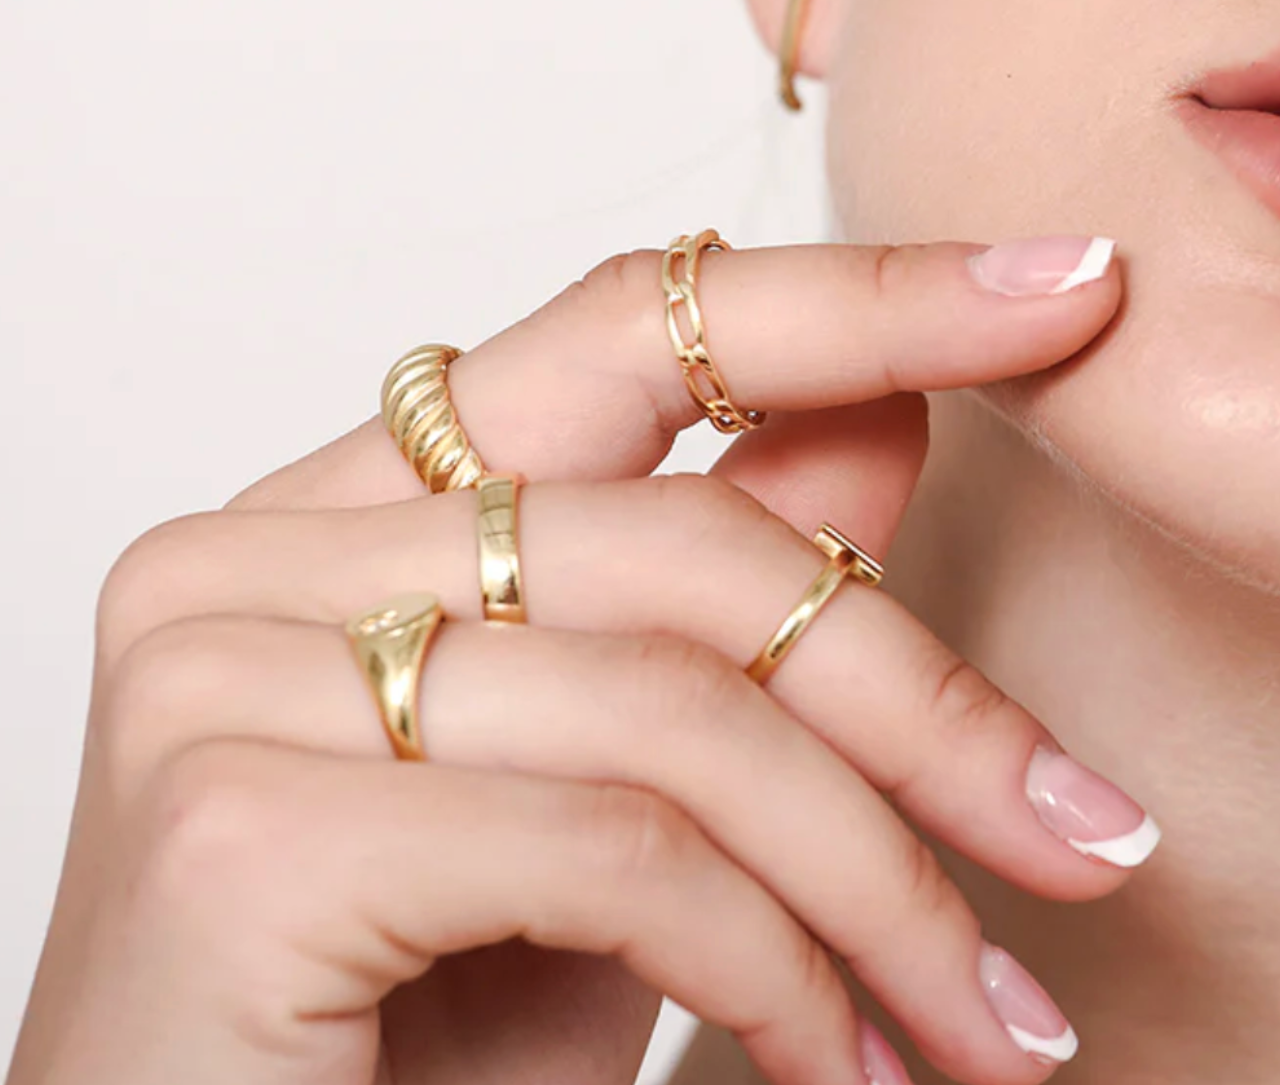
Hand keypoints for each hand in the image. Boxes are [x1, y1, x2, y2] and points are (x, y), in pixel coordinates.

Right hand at [6, 235, 1145, 1084]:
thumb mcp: (602, 805)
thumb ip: (707, 604)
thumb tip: (883, 425)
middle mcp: (245, 557)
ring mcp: (217, 672)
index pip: (613, 334)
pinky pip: (608, 843)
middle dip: (912, 698)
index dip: (850, 300)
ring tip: (973, 1016)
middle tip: (1076, 834)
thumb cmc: (398, 1041)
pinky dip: (762, 964)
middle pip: (672, 537)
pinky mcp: (235, 824)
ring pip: (663, 702)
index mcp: (324, 517)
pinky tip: (817, 1061)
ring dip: (869, 876)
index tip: (1056, 287)